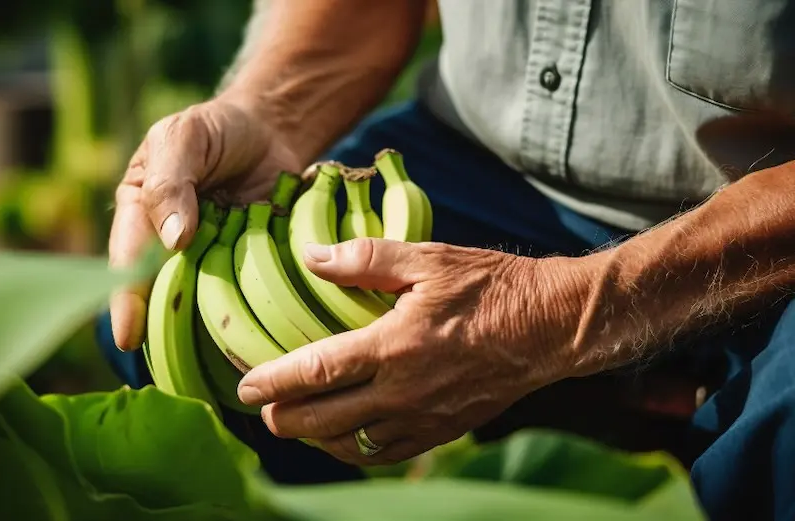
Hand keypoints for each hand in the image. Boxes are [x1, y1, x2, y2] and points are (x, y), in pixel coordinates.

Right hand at [108, 95, 302, 349]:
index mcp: (141, 218)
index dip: (126, 301)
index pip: (129, 262)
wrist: (272, 130)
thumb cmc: (216, 130)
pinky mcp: (251, 266)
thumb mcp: (184, 138)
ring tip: (212, 363)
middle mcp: (173, 248)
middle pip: (165, 293)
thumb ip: (171, 182)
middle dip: (166, 327)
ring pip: (205, 301)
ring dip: (209, 325)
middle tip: (169, 368)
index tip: (127, 337)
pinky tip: (256, 336)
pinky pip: (248, 293)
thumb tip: (173, 240)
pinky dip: (251, 310)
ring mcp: (213, 260)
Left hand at [235, 238, 584, 465]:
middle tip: (263, 411)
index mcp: (394, 346)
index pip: (317, 372)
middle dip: (285, 420)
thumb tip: (312, 257)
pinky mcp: (443, 431)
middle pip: (325, 420)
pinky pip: (389, 453)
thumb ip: (365, 258)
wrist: (550, 326)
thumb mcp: (428, 259)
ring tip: (298, 425)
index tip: (245, 387)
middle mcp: (404, 391)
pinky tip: (347, 439)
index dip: (275, 382)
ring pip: (354, 445)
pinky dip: (358, 450)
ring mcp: (424, 417)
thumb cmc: (490, 287)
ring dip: (317, 439)